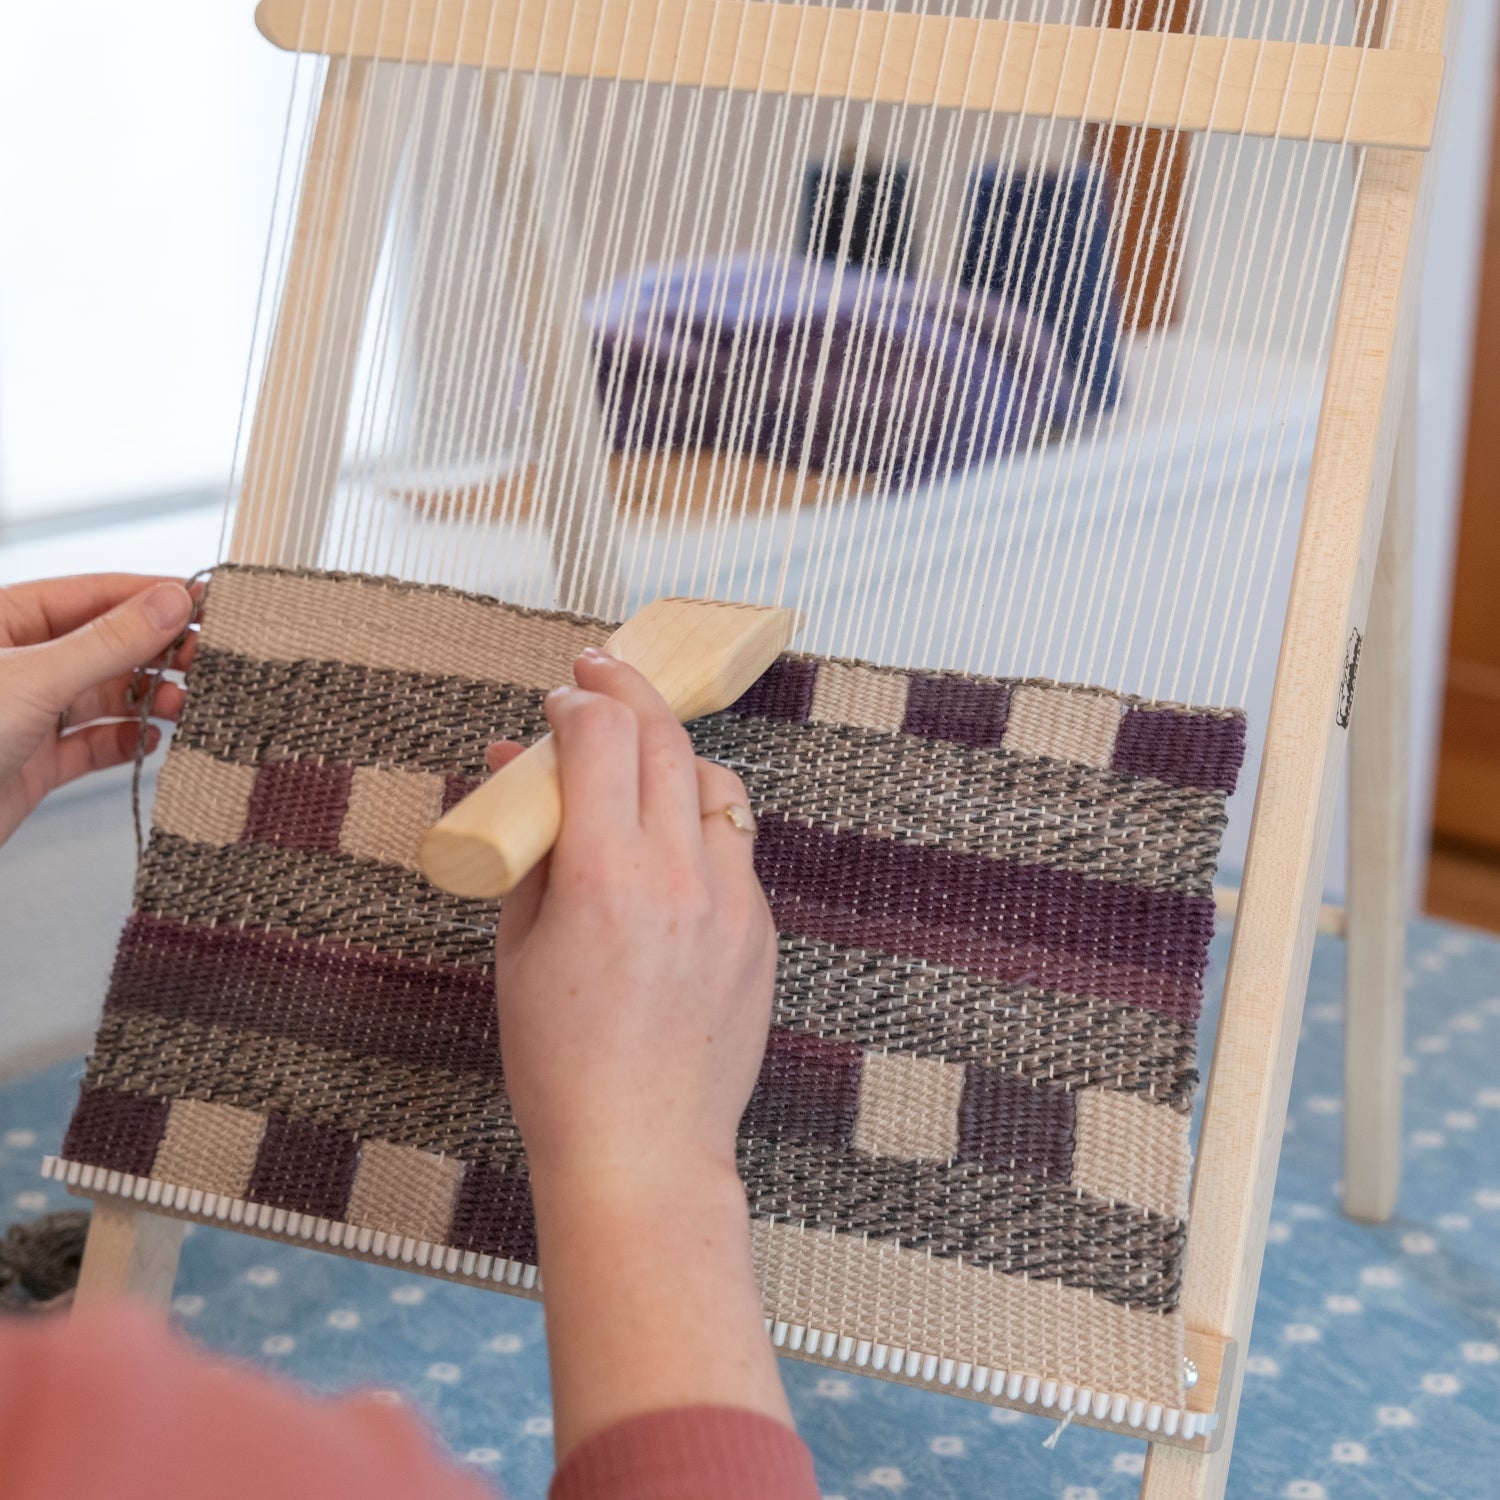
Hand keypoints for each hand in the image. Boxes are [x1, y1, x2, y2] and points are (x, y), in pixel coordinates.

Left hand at [0, 575, 195, 845]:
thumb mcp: (37, 679)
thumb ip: (111, 641)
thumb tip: (172, 600)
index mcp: (5, 621)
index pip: (96, 593)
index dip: (153, 596)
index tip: (209, 603)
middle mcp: (20, 662)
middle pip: (108, 643)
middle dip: (160, 652)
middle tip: (212, 662)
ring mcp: (29, 712)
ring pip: (107, 694)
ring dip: (151, 699)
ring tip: (188, 707)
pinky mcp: (37, 761)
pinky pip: (96, 742)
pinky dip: (128, 742)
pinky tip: (152, 740)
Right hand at [493, 647, 775, 1189]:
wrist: (641, 1149)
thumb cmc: (561, 1064)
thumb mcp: (518, 948)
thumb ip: (526, 846)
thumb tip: (512, 768)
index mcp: (606, 879)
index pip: (604, 740)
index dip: (578, 703)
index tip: (560, 700)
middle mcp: (680, 878)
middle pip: (668, 741)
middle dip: (629, 692)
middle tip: (600, 674)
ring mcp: (732, 903)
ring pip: (716, 785)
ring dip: (674, 755)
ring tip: (638, 760)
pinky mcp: (761, 931)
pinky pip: (735, 848)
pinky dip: (699, 825)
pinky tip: (666, 849)